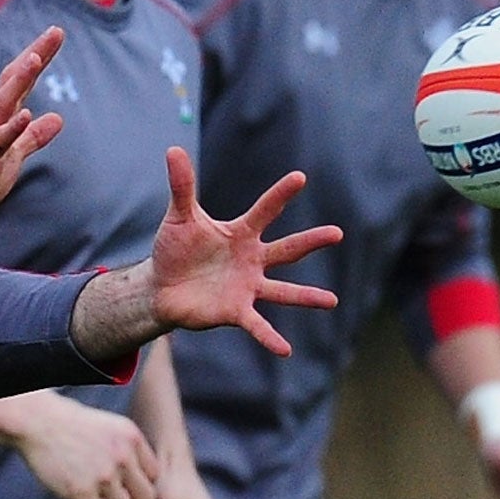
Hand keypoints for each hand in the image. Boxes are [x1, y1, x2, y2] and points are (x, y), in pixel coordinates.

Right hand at [0, 27, 65, 285]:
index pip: (21, 82)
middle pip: (13, 81)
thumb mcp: (13, 157)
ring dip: (19, 80)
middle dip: (35, 56)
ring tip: (36, 57)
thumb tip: (57, 118)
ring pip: (3, 103)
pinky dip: (11, 128)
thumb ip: (32, 137)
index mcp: (0, 120)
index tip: (55, 35)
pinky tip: (25, 113)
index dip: (39, 57)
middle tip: (55, 31)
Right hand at [0, 391, 158, 498]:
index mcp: (131, 438)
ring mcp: (103, 474)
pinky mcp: (81, 490)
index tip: (122, 489)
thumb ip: (127, 451)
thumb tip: (137, 482)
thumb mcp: (108, 427)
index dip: (139, 487)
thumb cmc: (69, 426)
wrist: (37, 421)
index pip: (154, 476)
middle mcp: (122, 456)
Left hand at [67, 149, 342, 360]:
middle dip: (310, 241)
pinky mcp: (235, 310)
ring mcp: (247, 286)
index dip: (280, 195)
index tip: (300, 178)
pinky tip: (286, 349)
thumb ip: (182, 186)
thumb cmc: (175, 249)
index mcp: (241, 234)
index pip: (264, 211)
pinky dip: (269, 337)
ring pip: (282, 290)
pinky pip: (256, 324)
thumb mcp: (179, 216)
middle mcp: (252, 260)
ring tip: (331, 301)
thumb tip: (173, 148)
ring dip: (307, 297)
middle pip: (287, 249)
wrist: (162, 286)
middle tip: (337, 233)